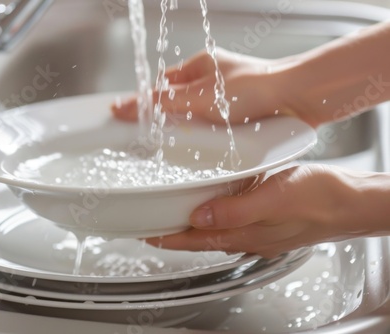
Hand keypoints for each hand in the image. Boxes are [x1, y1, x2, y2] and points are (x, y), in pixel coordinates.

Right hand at [111, 47, 322, 126]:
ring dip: (194, 132)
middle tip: (167, 138)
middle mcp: (213, 80)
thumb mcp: (198, 97)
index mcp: (200, 65)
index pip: (163, 85)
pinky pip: (216, 128)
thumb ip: (160, 104)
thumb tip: (122, 107)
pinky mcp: (241, 115)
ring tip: (193, 143)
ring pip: (198, 118)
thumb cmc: (254, 87)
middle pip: (180, 104)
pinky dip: (212, 138)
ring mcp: (228, 98)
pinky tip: (212, 147)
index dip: (150, 103)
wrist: (298, 99)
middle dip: (173, 121)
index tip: (136, 122)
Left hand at [146, 165, 389, 257]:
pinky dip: (213, 216)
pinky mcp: (266, 219)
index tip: (145, 234)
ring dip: (192, 226)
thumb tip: (199, 217)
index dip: (168, 239)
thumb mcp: (276, 199)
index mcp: (246, 234)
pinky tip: (212, 205)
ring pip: (215, 231)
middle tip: (152, 225)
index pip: (195, 240)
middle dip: (174, 234)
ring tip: (173, 216)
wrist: (351, 201)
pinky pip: (231, 221)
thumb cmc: (320, 198)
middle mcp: (248, 236)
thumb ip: (236, 211)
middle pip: (201, 238)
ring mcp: (257, 230)